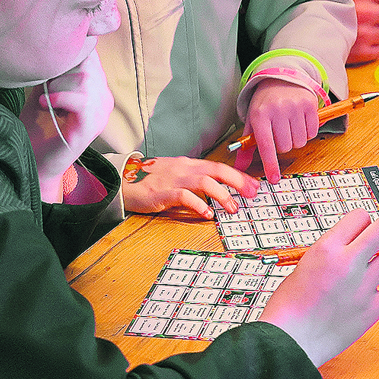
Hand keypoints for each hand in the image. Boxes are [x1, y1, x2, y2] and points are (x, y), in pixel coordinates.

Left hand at [18, 55, 113, 200]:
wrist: (33, 163)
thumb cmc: (37, 126)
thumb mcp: (44, 90)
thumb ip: (53, 70)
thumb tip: (49, 44)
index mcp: (97, 88)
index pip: (91, 55)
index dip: (69, 53)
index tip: (47, 63)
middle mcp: (105, 98)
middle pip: (88, 64)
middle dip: (60, 71)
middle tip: (43, 87)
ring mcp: (101, 113)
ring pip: (85, 79)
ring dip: (58, 85)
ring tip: (44, 99)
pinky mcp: (92, 126)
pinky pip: (82, 100)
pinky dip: (60, 98)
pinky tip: (44, 104)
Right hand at [121, 155, 259, 218]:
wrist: (124, 179)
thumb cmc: (151, 179)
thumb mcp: (177, 174)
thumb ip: (195, 179)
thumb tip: (217, 188)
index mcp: (190, 165)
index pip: (219, 167)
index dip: (238, 175)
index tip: (254, 185)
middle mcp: (185, 169)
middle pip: (217, 170)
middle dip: (238, 181)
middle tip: (252, 193)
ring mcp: (174, 179)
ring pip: (205, 182)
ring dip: (222, 195)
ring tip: (233, 208)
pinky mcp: (163, 192)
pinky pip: (184, 196)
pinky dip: (198, 204)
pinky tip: (207, 214)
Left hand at [235, 79, 321, 182]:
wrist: (280, 79)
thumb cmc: (264, 104)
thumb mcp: (252, 122)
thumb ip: (246, 147)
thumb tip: (239, 168)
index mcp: (260, 115)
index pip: (265, 145)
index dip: (270, 164)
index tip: (274, 178)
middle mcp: (278, 109)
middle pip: (285, 147)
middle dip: (282, 146)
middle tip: (279, 134)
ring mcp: (295, 106)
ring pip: (300, 142)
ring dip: (295, 140)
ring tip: (289, 127)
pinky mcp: (310, 104)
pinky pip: (312, 133)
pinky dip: (307, 132)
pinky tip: (299, 122)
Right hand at [260, 210, 378, 366]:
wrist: (288, 340)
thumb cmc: (289, 306)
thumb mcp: (304, 264)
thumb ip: (331, 252)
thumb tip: (350, 245)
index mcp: (327, 249)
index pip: (359, 216)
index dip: (361, 222)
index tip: (360, 231)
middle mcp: (348, 263)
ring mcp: (363, 286)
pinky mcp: (372, 310)